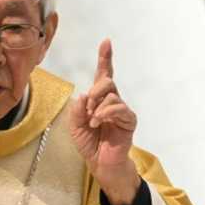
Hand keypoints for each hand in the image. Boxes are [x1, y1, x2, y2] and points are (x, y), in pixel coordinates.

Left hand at [68, 39, 140, 204]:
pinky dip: (106, 113)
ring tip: (93, 121)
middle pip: (107, 81)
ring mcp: (122, 110)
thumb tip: (84, 95)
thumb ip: (76, 110)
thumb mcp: (74, 126)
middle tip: (87, 108)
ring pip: (111, 94)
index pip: (104, 74)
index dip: (105, 58)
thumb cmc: (89, 143)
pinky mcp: (129, 120)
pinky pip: (119, 108)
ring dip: (97, 106)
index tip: (106, 42)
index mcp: (99, 98)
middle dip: (95, 91)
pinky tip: (99, 122)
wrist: (100, 163)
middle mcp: (112, 100)